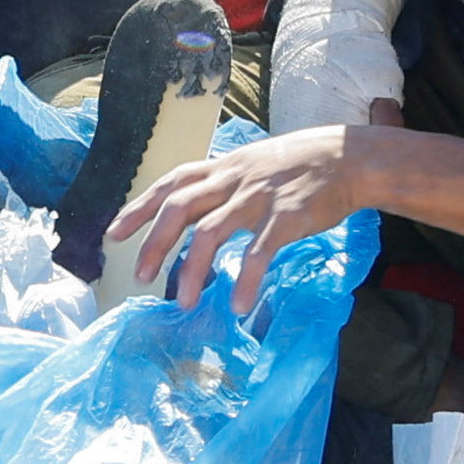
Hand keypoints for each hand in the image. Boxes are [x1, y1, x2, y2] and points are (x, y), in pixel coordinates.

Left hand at [115, 125, 367, 321]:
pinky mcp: (286, 217)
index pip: (172, 183)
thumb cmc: (300, 166)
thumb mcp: (253, 166)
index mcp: (224, 167)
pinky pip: (259, 251)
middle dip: (154, 242)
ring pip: (211, 232)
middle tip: (140, 276)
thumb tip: (193, 215)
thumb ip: (224, 186)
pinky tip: (239, 305)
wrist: (349, 158)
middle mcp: (234, 179)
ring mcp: (258, 197)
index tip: (114, 234)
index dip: (139, 206)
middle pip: (180, 207)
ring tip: (185, 302)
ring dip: (194, 269)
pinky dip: (246, 279)